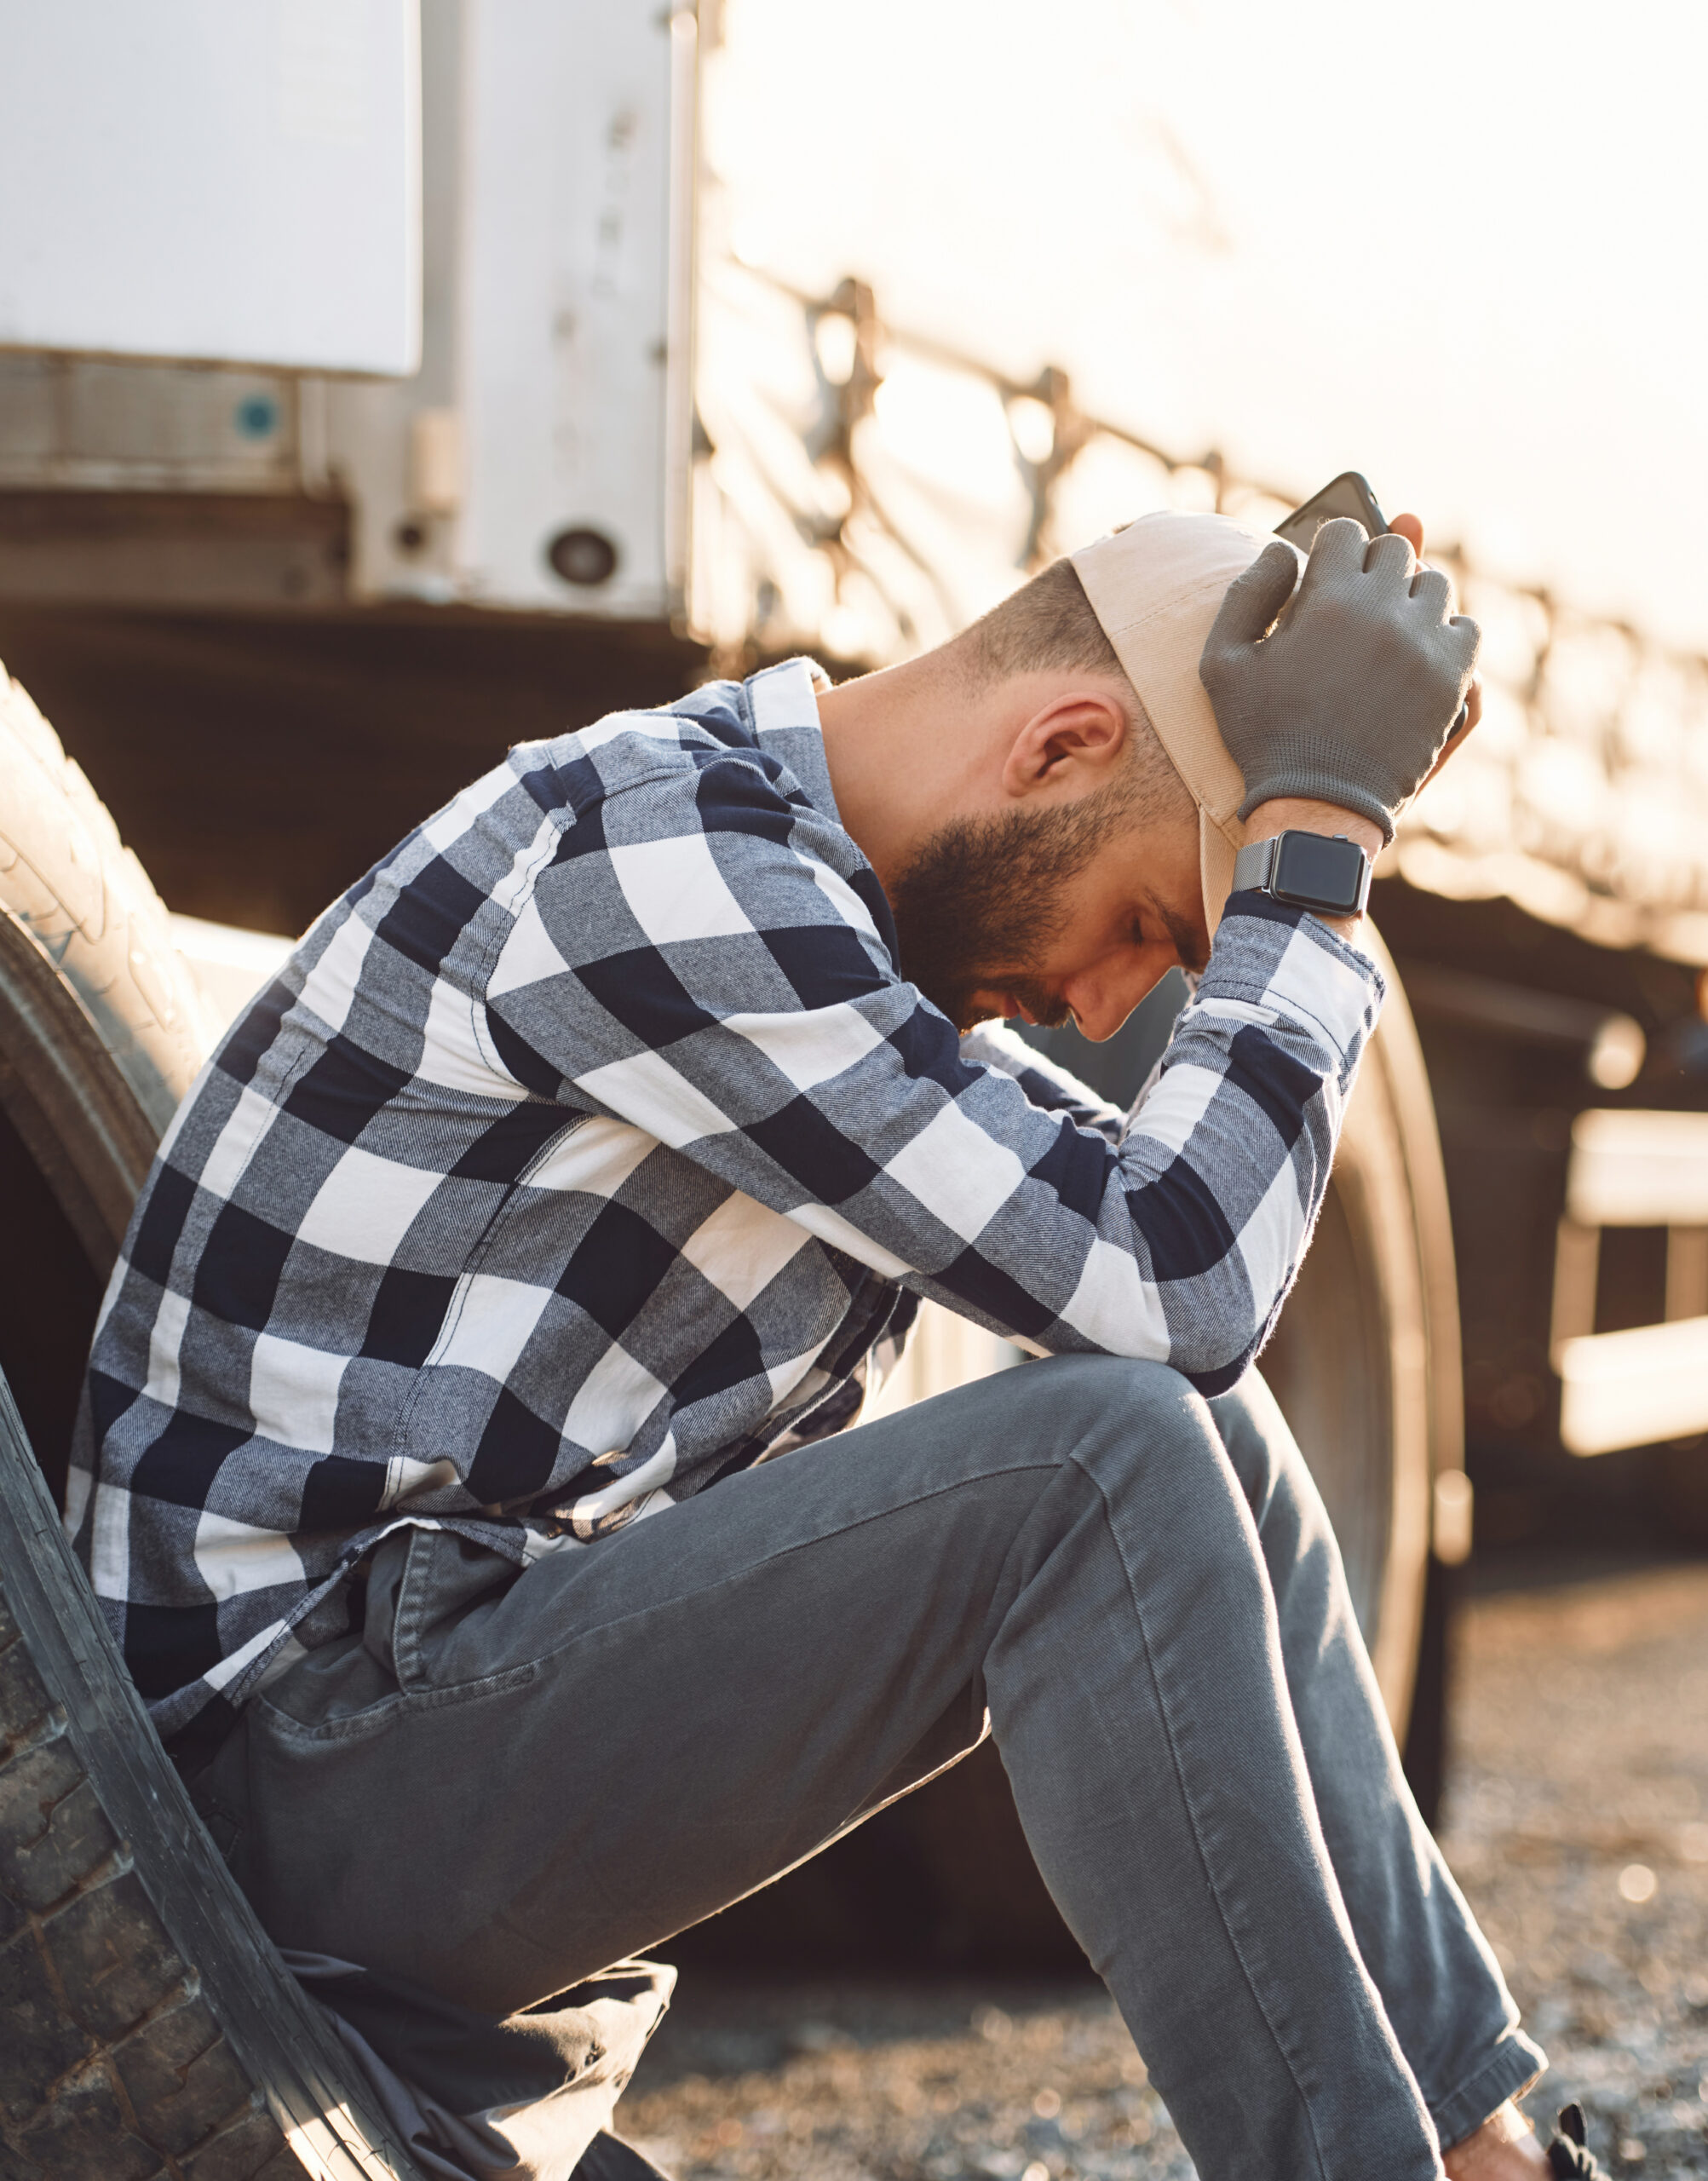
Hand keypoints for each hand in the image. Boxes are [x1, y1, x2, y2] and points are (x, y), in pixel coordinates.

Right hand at [1198, 514, 1480, 841]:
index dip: (1332, 548)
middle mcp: (1384, 611)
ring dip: (1410, 596)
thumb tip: (1283, 549)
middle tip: (1352, 602)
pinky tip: (1418, 653)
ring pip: (1435, 583)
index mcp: (1328, 598)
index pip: (1346, 532)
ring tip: (1386, 626)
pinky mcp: (1453, 678)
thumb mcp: (1224, 664)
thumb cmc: (1264, 734)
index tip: (1326, 572)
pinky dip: (1445, 634)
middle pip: (1395, 550)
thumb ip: (1248, 593)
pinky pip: (1466, 628)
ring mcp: (1425, 644)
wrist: (1317, 805)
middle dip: (1371, 568)